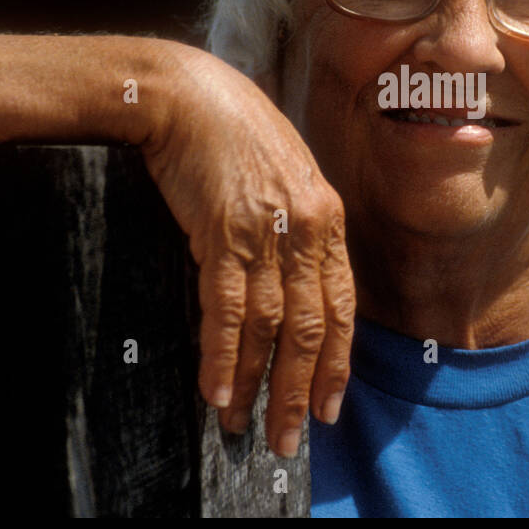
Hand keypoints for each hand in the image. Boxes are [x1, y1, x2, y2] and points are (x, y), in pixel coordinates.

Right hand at [141, 44, 354, 456]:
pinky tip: (217, 387)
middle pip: (313, 327)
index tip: (328, 404)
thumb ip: (296, 225)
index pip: (340, 304)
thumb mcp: (284, 174)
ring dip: (257, 382)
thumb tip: (291, 278)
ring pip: (272, 326)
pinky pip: (227, 307)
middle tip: (288, 436)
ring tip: (244, 424)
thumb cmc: (233, 130)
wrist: (187, 93)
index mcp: (327, 215)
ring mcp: (268, 230)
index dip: (336, 361)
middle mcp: (308, 227)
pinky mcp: (223, 230)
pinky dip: (223, 353)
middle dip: (300, 389)